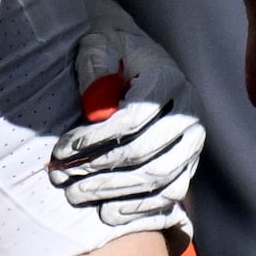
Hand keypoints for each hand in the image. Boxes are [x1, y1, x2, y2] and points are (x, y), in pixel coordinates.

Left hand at [52, 0, 205, 227]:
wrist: (135, 60)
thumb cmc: (111, 52)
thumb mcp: (98, 43)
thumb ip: (94, 64)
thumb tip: (94, 107)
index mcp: (169, 79)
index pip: (133, 119)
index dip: (94, 139)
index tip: (61, 149)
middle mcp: (189, 112)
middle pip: (145, 154)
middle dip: (98, 170)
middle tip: (62, 177)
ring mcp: (193, 142)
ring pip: (159, 180)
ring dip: (113, 193)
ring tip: (75, 195)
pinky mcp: (189, 164)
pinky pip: (169, 196)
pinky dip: (138, 208)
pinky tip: (106, 212)